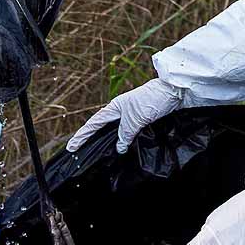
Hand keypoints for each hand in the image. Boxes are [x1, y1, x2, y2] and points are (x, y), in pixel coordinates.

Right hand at [66, 78, 183, 153]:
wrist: (173, 93)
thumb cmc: (151, 101)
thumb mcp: (135, 119)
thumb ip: (125, 134)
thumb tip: (118, 147)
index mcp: (114, 108)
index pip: (93, 124)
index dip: (82, 136)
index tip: (71, 147)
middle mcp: (120, 111)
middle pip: (100, 127)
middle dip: (89, 138)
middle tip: (77, 151)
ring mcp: (130, 115)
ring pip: (113, 131)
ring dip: (105, 140)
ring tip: (95, 152)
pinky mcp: (140, 119)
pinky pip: (125, 133)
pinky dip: (120, 140)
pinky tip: (120, 148)